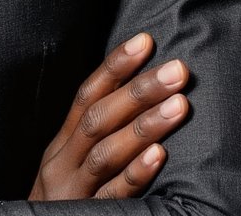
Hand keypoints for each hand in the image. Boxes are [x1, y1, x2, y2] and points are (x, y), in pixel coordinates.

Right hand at [29, 32, 189, 201]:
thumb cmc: (65, 205)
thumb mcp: (71, 167)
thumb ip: (95, 138)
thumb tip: (136, 98)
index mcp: (61, 144)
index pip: (87, 94)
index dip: (115, 66)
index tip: (146, 40)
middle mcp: (62, 162)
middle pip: (99, 117)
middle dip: (139, 89)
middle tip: (176, 69)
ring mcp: (73, 192)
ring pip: (106, 151)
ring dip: (145, 124)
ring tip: (180, 103)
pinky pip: (114, 195)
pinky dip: (137, 173)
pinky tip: (160, 155)